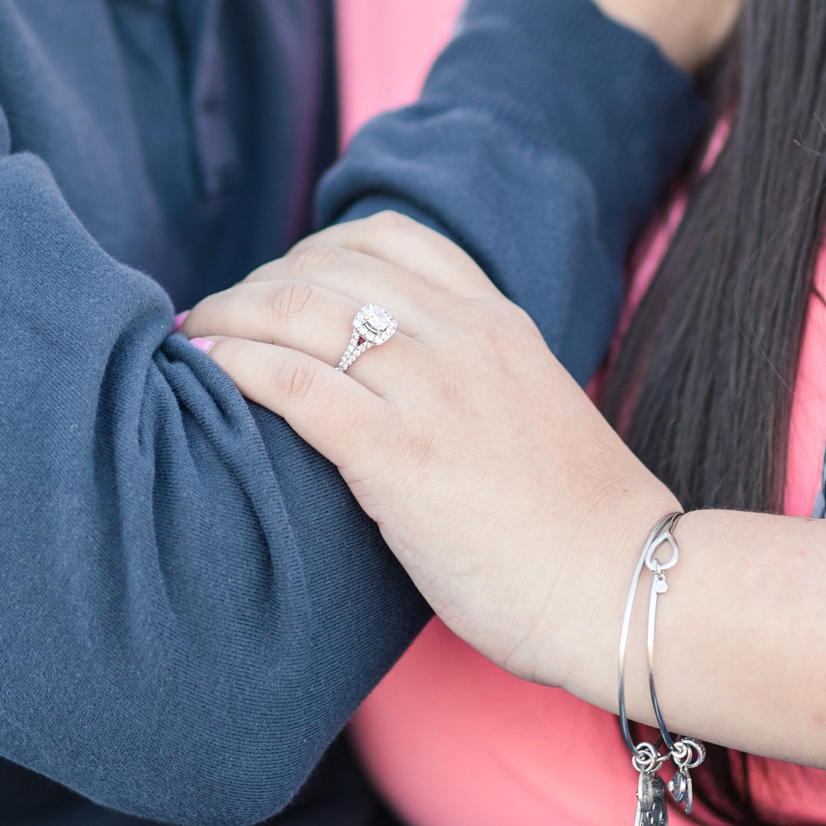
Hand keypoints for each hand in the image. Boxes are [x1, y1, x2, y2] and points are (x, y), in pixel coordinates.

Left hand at [188, 215, 825, 800]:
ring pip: (302, 310)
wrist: (633, 589)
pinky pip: (297, 384)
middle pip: (332, 263)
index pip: (392, 237)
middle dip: (260, 280)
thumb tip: (404, 385)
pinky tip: (204, 371)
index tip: (280, 282)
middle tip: (217, 314)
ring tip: (193, 336)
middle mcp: (463, 337)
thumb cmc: (581, 526)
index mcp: (499, 322)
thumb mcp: (534, 412)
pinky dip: (238, 367)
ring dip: (232, 315)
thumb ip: (477, 378)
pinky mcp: (400, 456)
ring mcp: (431, 392)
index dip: (319, 249)